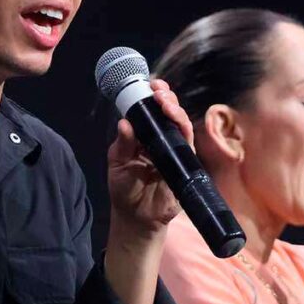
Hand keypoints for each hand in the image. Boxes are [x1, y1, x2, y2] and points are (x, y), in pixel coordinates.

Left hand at [106, 79, 188, 236]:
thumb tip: (124, 123)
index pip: (151, 111)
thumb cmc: (125, 189)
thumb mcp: (117, 164)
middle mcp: (161, 139)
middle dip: (166, 97)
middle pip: (169, 112)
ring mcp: (174, 150)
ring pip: (180, 123)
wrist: (137, 218)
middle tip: (158, 91)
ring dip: (174, 109)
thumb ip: (122, 145)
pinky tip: (175, 120)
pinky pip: (187, 143)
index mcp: (143, 136)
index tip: (150, 85)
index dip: (152, 96)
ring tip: (164, 101)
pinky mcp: (184, 163)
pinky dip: (182, 129)